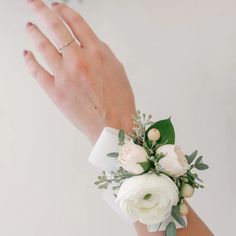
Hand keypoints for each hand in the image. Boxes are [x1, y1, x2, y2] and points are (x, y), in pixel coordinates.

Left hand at [24, 0, 135, 143]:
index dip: (64, 10)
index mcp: (98, 53)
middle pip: (56, 27)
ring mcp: (64, 75)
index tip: (57, 6)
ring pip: (42, 46)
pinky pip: (36, 71)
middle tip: (33, 2)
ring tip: (29, 26)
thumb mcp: (117, 70)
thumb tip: (86, 45)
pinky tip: (26, 54)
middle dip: (42, 10)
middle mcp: (79, 60)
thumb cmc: (119, 102)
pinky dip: (29, 60)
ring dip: (34, 32)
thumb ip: (100, 54)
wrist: (113, 126)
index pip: (76, 23)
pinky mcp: (55, 91)